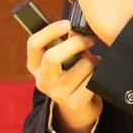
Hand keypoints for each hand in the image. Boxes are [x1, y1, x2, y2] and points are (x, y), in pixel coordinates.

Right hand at [26, 18, 102, 132]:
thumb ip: (66, 42)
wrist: (78, 109)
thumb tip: (76, 29)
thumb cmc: (71, 74)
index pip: (34, 44)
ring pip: (81, 66)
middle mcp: (42, 80)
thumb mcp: (64, 58)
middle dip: (75, 44)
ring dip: (93, 60)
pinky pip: (92, 79)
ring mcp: (57, 94)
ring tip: (94, 61)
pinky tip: (97, 74)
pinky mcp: (74, 103)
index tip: (67, 23)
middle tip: (90, 39)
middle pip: (52, 56)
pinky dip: (98, 73)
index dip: (50, 30)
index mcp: (35, 66)